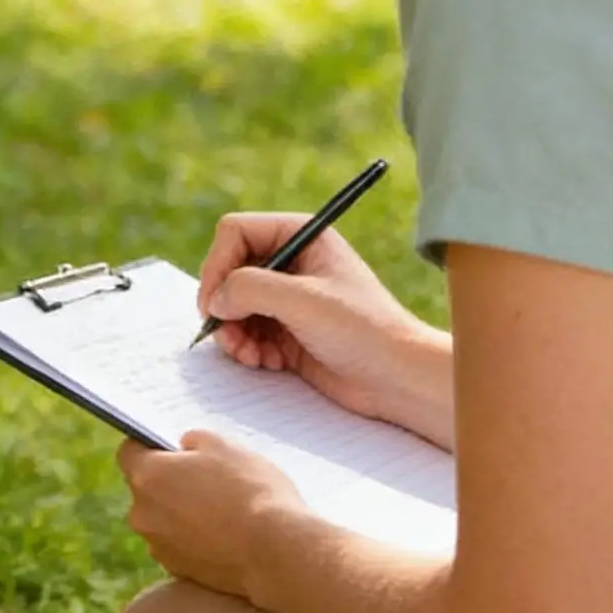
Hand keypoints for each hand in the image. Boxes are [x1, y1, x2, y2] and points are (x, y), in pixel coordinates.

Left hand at [117, 431, 304, 597]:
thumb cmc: (249, 490)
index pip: (129, 452)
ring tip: (220, 504)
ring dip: (181, 510)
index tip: (171, 445)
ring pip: (162, 518)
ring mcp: (159, 547)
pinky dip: (193, 536)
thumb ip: (194, 440)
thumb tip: (184, 447)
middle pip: (146, 487)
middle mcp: (143, 514)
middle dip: (168, 479)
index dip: (149, 444)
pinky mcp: (179, 571)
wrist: (274, 552)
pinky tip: (223, 531)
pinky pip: (178, 543)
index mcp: (147, 476)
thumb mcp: (224, 444)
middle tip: (204, 474)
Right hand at [198, 213, 450, 442]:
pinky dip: (247, 348)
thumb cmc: (363, 329)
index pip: (236, 232)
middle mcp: (290, 260)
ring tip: (248, 355)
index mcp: (299, 234)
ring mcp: (287, 296)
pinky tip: (267, 363)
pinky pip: (246, 331)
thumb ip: (251, 287)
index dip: (218, 264)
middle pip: (228, 270)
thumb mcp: (304, 300)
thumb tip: (215, 298)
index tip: (214, 303)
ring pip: (232, 304)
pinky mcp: (286, 329)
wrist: (398, 379)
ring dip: (232, 332)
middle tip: (226, 336)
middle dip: (223, 305)